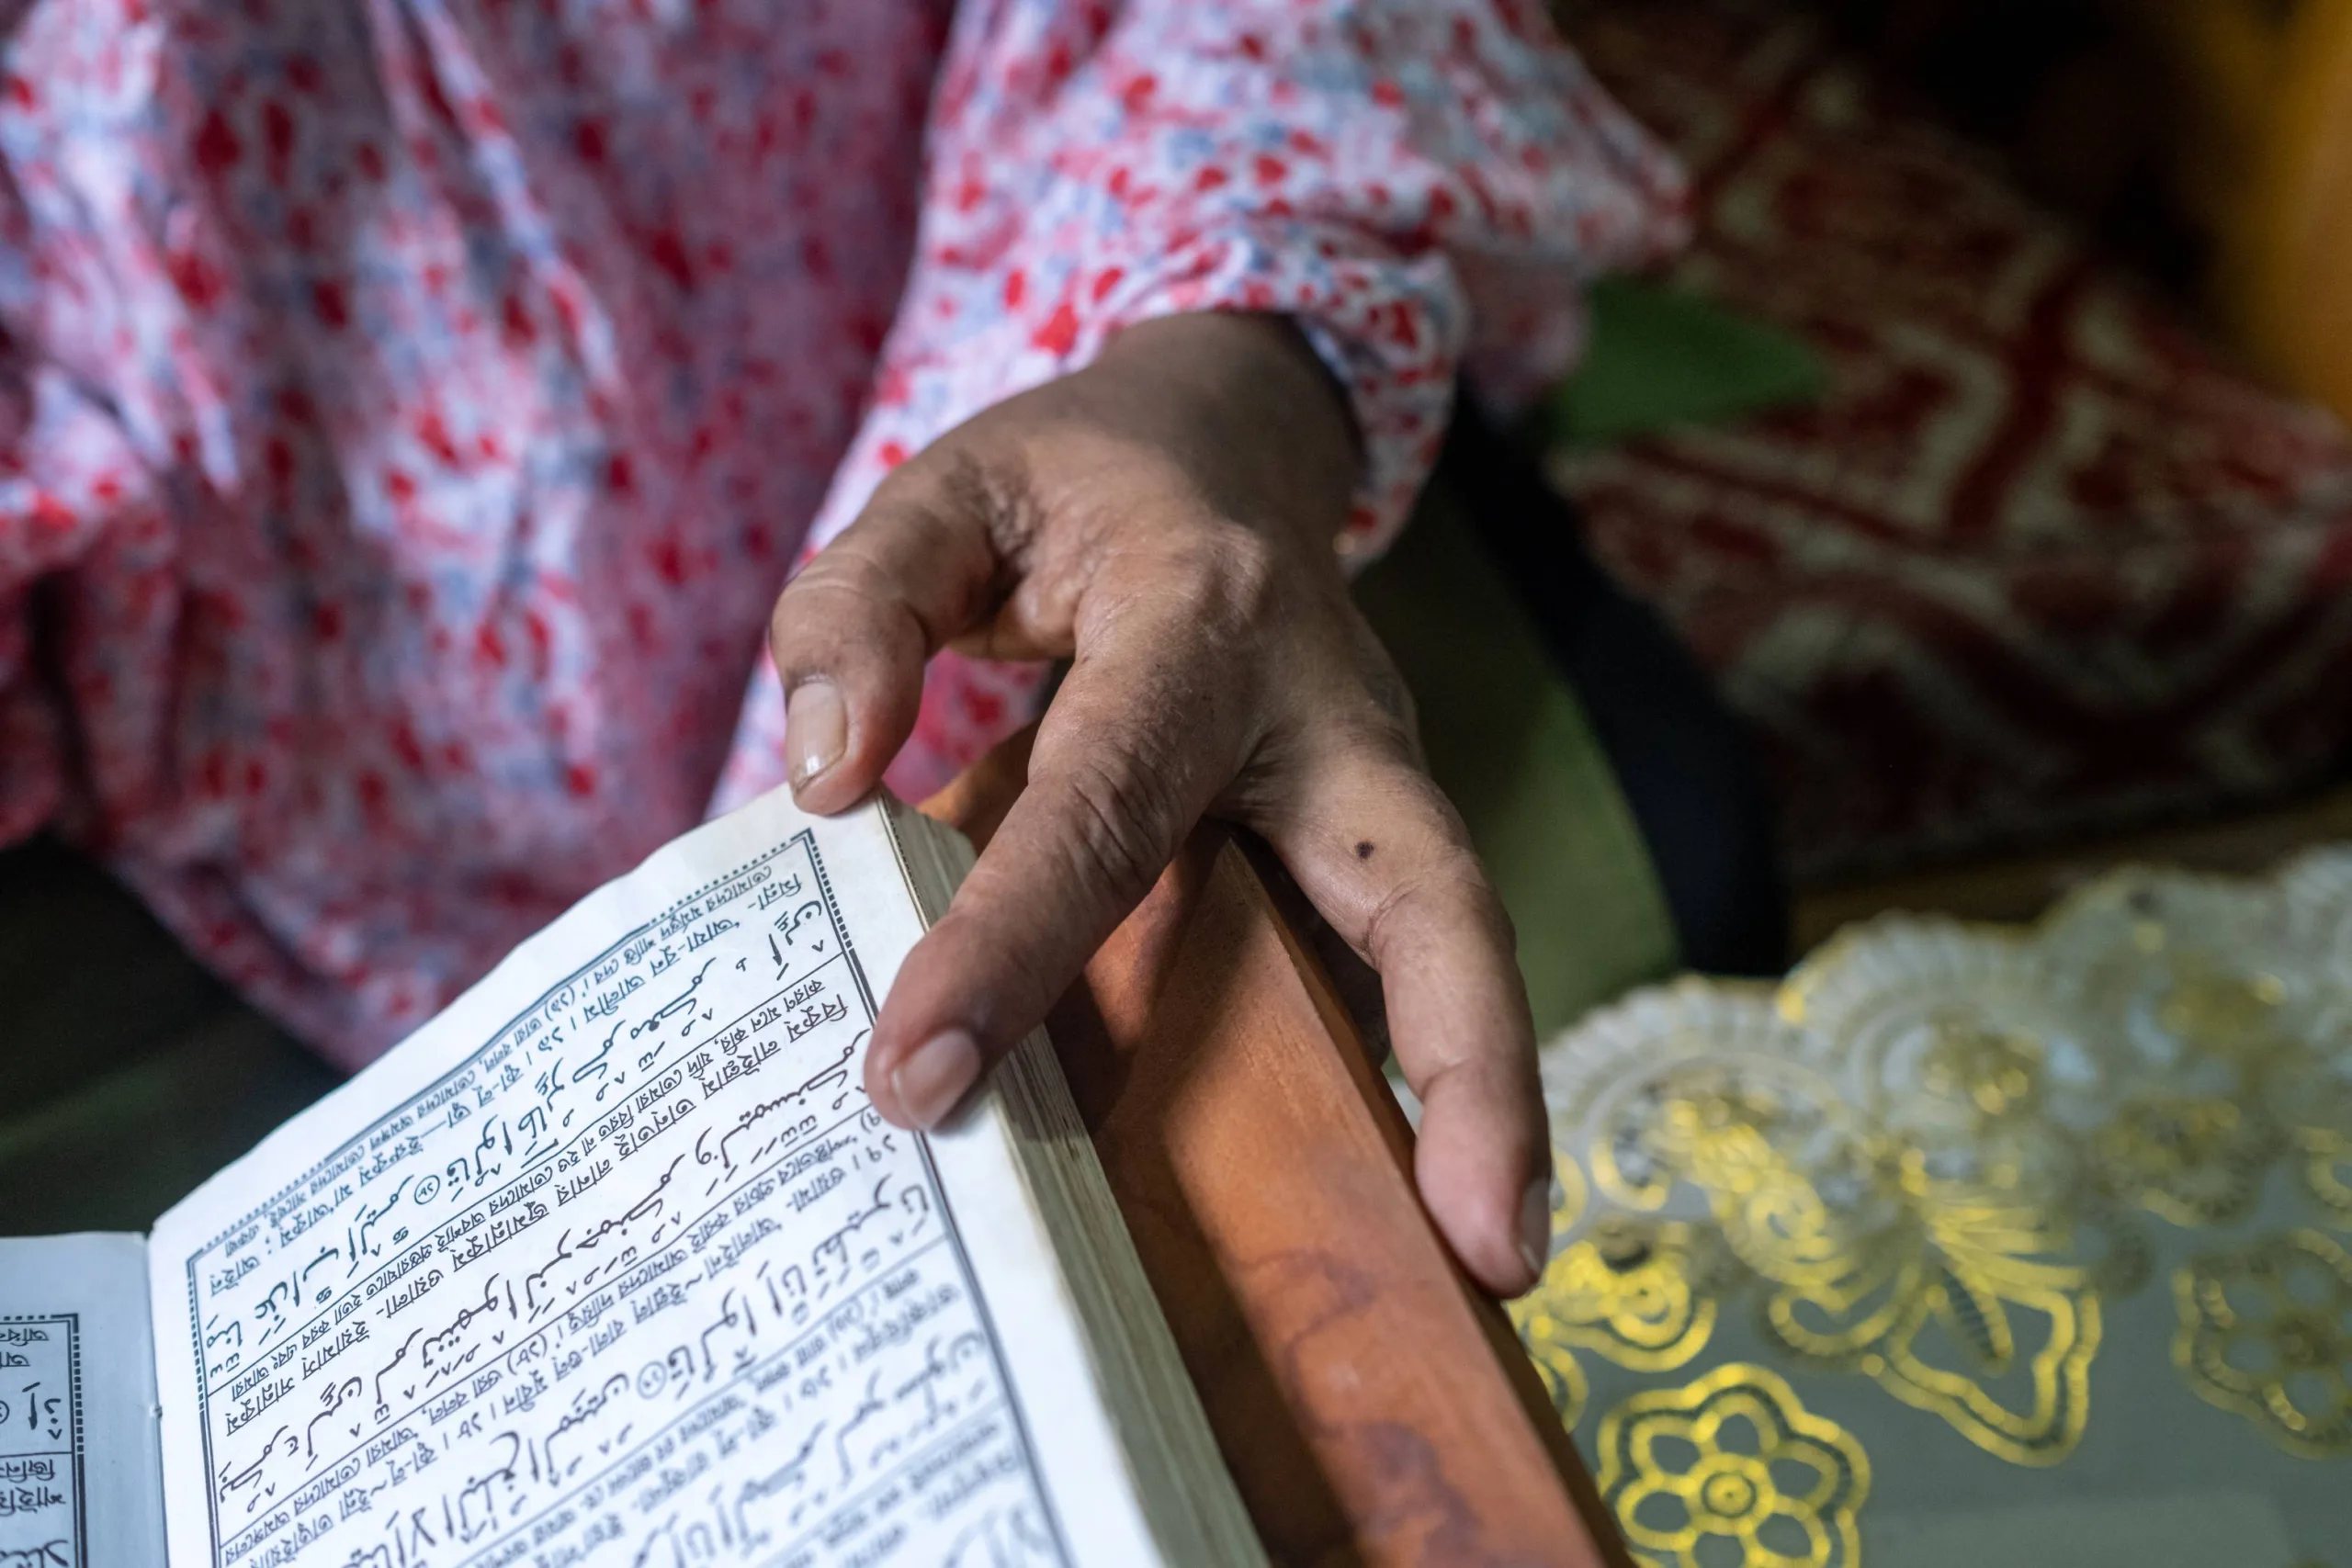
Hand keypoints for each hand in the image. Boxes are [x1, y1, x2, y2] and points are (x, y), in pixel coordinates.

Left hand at [769, 312, 1549, 1295]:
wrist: (1231, 438)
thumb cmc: (1077, 478)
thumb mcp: (950, 488)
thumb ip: (865, 607)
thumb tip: (832, 783)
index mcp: (1204, 614)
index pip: (1106, 801)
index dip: (1013, 941)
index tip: (915, 1078)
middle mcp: (1331, 711)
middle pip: (1428, 887)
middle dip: (1465, 1062)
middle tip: (1481, 1249)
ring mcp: (1376, 779)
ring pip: (1457, 938)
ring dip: (1488, 1100)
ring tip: (1491, 1273)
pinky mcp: (1372, 835)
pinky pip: (1393, 961)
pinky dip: (1407, 1079)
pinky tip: (1381, 1216)